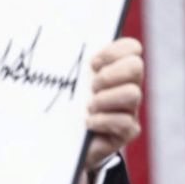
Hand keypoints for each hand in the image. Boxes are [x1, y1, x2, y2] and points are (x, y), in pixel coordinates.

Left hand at [70, 38, 143, 183]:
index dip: (114, 51)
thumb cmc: (62, 105)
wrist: (62, 141)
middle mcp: (127, 86)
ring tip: (89, 107)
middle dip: (111, 74)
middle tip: (91, 86)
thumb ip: (64, 64)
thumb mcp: (63, 82)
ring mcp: (129, 109)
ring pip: (133, 94)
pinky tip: (88, 123)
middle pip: (136, 67)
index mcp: (115, 69)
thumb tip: (49, 42)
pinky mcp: (127, 131)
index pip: (131, 48)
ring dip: (105, 99)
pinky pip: (125, 122)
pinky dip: (103, 121)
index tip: (92, 63)